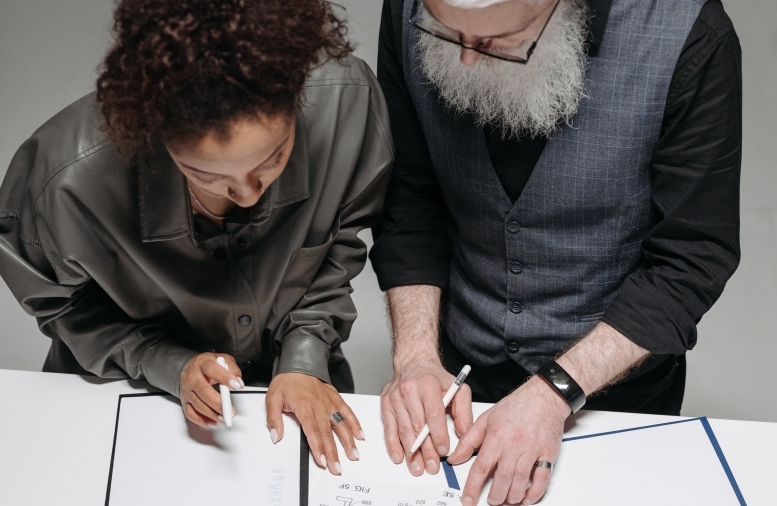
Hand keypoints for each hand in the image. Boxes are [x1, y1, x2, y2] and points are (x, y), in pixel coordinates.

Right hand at [179, 352, 243, 426]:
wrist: (189, 369)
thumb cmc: (207, 365)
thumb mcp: (222, 359)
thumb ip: (232, 368)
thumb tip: (238, 382)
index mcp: (202, 364)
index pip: (212, 369)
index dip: (225, 378)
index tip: (237, 386)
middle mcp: (192, 377)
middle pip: (203, 391)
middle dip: (218, 403)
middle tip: (230, 411)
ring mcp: (187, 390)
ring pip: (198, 404)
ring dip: (212, 414)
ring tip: (224, 418)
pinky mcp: (185, 401)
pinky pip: (190, 413)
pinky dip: (202, 420)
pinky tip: (213, 422)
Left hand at [266, 372, 363, 474]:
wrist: (299, 364)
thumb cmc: (287, 381)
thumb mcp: (273, 399)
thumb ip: (274, 419)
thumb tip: (275, 436)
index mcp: (304, 407)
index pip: (313, 432)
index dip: (318, 448)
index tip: (322, 461)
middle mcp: (320, 406)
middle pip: (328, 433)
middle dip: (334, 453)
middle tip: (337, 468)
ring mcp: (330, 403)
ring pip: (341, 424)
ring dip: (348, 441)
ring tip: (353, 455)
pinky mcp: (336, 399)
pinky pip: (348, 412)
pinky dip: (355, 424)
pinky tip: (360, 435)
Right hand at [381, 359, 472, 475]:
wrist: (414, 363)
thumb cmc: (436, 378)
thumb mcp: (457, 389)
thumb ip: (464, 411)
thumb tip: (464, 434)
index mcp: (428, 384)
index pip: (433, 414)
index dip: (438, 434)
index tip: (443, 450)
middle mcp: (409, 390)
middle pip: (418, 425)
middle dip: (425, 449)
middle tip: (432, 466)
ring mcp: (395, 397)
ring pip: (404, 429)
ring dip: (410, 452)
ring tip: (417, 467)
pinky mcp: (386, 403)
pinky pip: (389, 428)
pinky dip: (393, 444)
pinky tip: (399, 456)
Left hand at [447, 377, 569, 505]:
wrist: (543, 397)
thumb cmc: (516, 406)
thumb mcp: (486, 419)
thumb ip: (469, 441)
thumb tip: (455, 458)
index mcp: (496, 436)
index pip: (481, 468)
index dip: (472, 487)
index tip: (468, 500)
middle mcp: (514, 444)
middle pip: (502, 479)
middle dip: (495, 496)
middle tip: (492, 501)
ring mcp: (532, 450)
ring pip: (520, 481)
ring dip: (512, 497)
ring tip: (507, 500)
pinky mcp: (548, 453)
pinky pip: (542, 479)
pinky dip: (534, 493)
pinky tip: (527, 497)